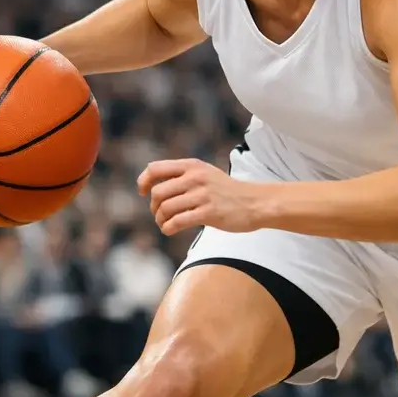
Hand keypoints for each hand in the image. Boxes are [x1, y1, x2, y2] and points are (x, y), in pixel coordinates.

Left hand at [138, 158, 262, 235]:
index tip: (142, 192)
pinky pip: (177, 222)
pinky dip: (168, 228)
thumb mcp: (205, 173)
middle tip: (159, 214)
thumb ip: (182, 174)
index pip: (155, 169)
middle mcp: (195, 178)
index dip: (143, 181)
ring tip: (165, 224)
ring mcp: (202, 195)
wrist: (254, 202)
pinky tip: (170, 230)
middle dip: (154, 207)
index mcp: (192, 166)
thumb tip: (152, 183)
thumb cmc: (226, 191)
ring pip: (165, 209)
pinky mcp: (208, 213)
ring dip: (160, 220)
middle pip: (158, 192)